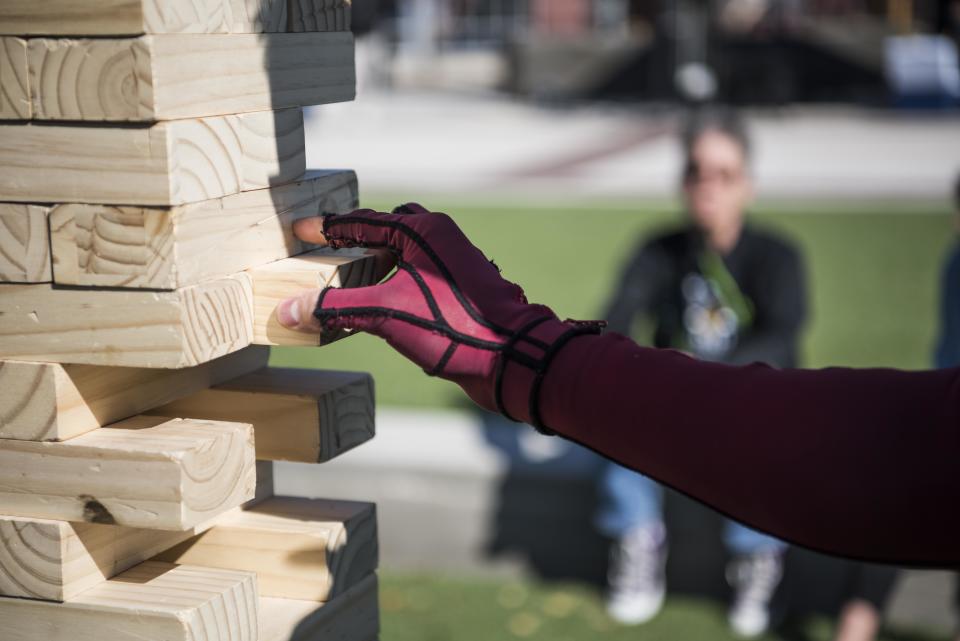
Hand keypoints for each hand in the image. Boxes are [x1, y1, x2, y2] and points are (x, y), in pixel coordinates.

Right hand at [276, 204, 602, 429]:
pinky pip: (418, 275)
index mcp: (425, 231)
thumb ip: (335, 308)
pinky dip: (395, 282)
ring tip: (347, 278)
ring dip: (377, 262)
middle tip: (326, 248)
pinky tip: (379, 304)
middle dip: (357, 237)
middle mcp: (443, 239)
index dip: (329, 227)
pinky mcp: (462, 289)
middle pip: (389, 228)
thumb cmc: (455, 327)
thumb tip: (287, 310)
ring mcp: (456, 264)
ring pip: (407, 252)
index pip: (364, 222)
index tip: (302, 229)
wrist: (512, 359)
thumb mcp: (385, 315)